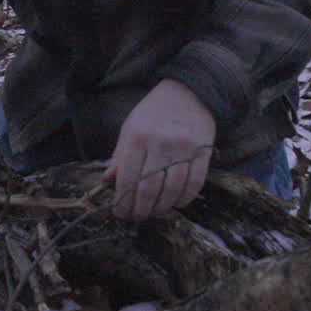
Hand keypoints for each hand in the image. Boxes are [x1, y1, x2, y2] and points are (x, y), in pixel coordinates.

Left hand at [103, 79, 214, 219]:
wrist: (188, 92)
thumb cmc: (153, 113)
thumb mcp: (130, 128)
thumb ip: (119, 156)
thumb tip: (107, 182)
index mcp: (137, 137)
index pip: (127, 177)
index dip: (122, 200)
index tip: (120, 213)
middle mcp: (160, 143)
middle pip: (149, 188)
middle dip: (140, 209)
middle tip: (137, 217)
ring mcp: (183, 148)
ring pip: (172, 189)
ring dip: (162, 207)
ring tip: (154, 212)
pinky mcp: (203, 152)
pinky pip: (194, 183)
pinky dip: (185, 198)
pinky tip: (176, 203)